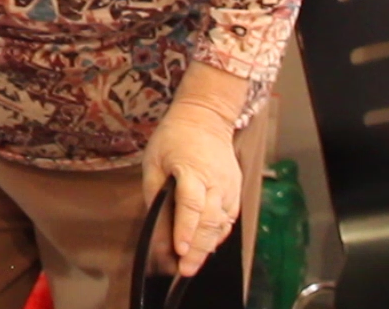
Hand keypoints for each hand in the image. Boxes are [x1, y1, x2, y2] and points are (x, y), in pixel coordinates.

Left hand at [141, 100, 241, 278]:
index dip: (186, 229)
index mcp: (192, 169)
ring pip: (221, 223)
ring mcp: (228, 187)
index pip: (192, 204)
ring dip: (207, 246)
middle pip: (209, 220)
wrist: (205, 118)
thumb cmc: (174, 137)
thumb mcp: (153, 159)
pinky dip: (216, 235)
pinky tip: (205, 248)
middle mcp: (216, 181)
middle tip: (185, 269)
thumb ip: (154, 191)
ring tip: (192, 265)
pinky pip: (227, 219)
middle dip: (197, 248)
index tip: (179, 249)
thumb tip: (156, 221)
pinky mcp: (234, 191)